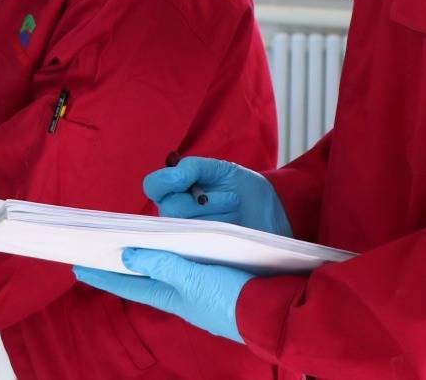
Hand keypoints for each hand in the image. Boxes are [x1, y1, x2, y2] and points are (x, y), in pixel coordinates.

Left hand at [74, 249, 251, 342]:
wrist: (271, 312)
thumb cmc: (231, 299)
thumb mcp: (193, 280)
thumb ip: (162, 265)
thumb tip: (127, 255)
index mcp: (170, 296)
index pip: (128, 284)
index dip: (103, 275)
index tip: (78, 267)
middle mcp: (179, 294)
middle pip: (142, 277)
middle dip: (120, 266)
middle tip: (98, 251)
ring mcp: (197, 290)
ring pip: (162, 271)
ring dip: (143, 259)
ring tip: (126, 247)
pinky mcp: (214, 281)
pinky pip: (183, 266)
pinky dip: (170, 256)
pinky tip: (170, 247)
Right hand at [144, 157, 290, 236]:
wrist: (272, 215)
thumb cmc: (244, 190)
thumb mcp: (221, 170)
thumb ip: (194, 167)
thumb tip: (176, 175)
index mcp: (175, 192)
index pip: (153, 186)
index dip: (165, 181)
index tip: (185, 178)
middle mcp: (175, 217)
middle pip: (171, 208)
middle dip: (204, 201)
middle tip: (232, 198)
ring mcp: (187, 238)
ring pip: (189, 228)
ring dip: (219, 216)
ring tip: (237, 212)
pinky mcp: (203, 258)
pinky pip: (203, 247)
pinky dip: (224, 233)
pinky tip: (236, 228)